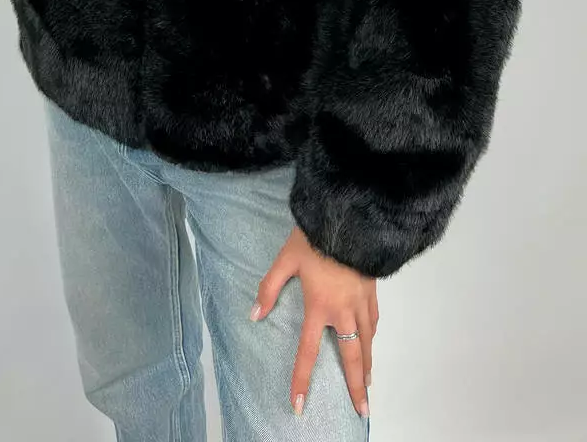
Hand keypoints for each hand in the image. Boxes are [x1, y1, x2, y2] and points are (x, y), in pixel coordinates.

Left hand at [250, 226, 376, 418]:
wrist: (350, 218)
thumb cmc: (315, 238)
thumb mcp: (285, 260)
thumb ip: (269, 288)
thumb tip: (254, 315)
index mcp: (319, 307)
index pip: (308, 352)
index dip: (302, 380)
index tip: (299, 405)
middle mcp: (343, 311)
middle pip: (352, 356)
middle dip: (357, 386)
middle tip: (362, 410)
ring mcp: (361, 302)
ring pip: (367, 342)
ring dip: (368, 365)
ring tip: (369, 384)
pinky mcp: (372, 290)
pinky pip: (374, 320)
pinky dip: (373, 336)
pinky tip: (372, 340)